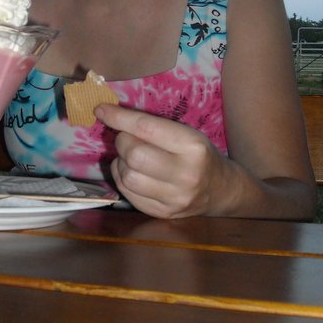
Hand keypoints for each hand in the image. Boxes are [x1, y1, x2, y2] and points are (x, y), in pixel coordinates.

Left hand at [95, 104, 231, 217]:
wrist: (221, 190)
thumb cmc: (198, 154)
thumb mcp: (186, 132)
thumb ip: (153, 126)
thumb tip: (110, 114)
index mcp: (193, 146)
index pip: (147, 128)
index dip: (119, 118)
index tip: (101, 110)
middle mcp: (186, 174)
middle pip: (134, 155)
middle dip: (122, 142)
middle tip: (127, 138)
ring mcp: (175, 198)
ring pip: (127, 177)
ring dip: (120, 162)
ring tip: (130, 157)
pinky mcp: (163, 213)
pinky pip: (127, 193)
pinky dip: (122, 179)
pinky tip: (132, 172)